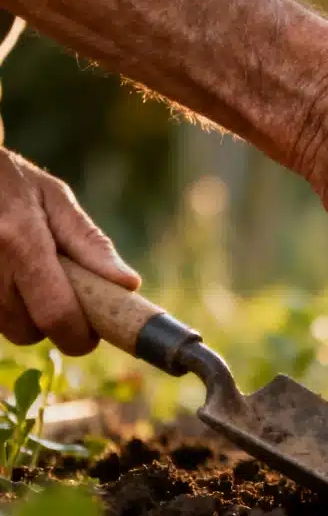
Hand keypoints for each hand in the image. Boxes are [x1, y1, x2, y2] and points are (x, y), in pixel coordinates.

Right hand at [0, 149, 140, 354]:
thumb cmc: (10, 179)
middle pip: (27, 331)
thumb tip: (128, 284)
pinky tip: (7, 276)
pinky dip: (4, 306)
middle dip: (52, 325)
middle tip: (63, 297)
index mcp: (20, 240)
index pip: (56, 313)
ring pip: (5, 328)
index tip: (92, 334)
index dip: (79, 336)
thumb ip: (90, 243)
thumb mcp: (54, 199)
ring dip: (25, 316)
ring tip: (28, 277)